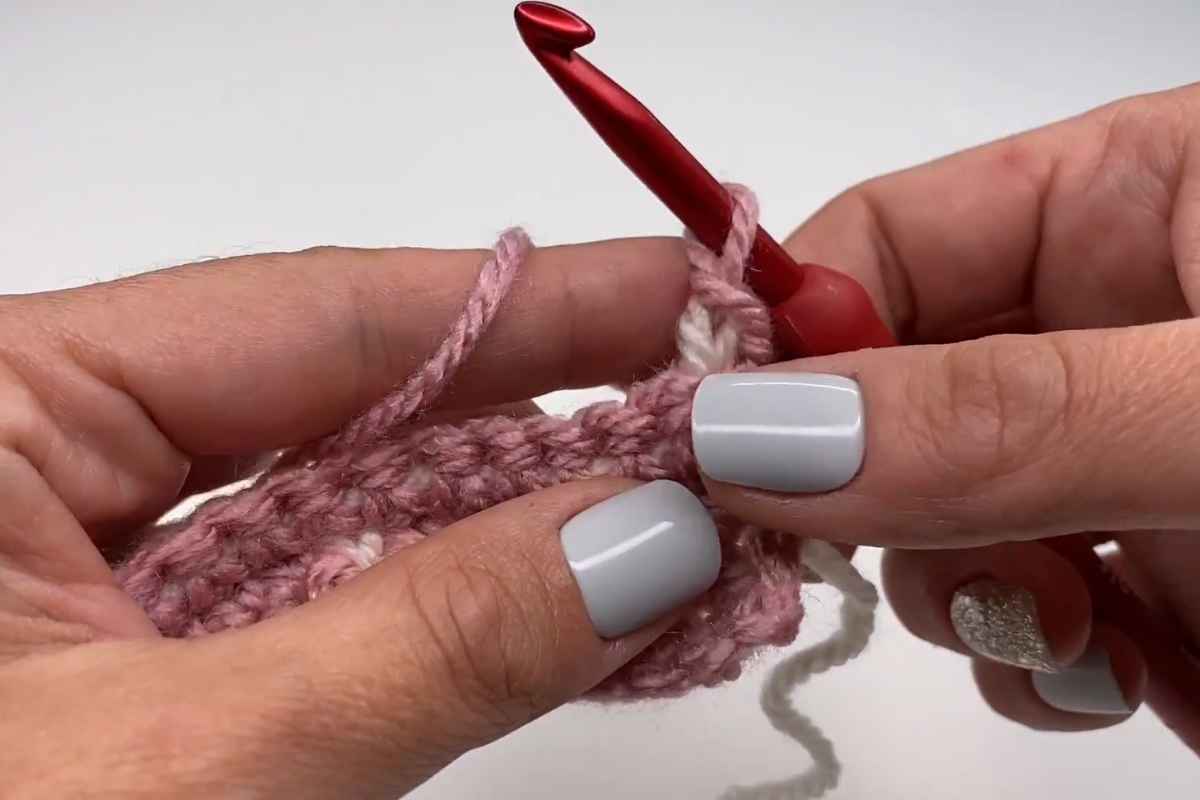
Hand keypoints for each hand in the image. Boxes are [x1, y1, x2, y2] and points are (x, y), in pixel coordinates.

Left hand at [0, 239, 721, 796]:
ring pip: (350, 508)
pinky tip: (575, 599)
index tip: (683, 290)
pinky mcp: (138, 659)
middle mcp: (38, 459)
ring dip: (520, 523)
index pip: (316, 313)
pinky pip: (325, 599)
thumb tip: (644, 538)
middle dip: (550, 413)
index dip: (529, 301)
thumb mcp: (184, 778)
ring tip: (681, 513)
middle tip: (719, 411)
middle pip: (350, 400)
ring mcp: (91, 564)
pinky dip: (453, 609)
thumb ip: (426, 645)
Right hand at [692, 83, 1199, 745]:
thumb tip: (762, 437)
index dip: (789, 339)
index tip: (724, 449)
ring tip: (1065, 628)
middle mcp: (1107, 322)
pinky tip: (1110, 671)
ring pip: (932, 517)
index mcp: (1137, 198)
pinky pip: (1010, 608)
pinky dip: (1028, 661)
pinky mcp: (1137, 563)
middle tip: (901, 552)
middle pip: (884, 395)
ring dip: (962, 591)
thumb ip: (999, 416)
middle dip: (875, 495)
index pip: (882, 236)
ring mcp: (1110, 451)